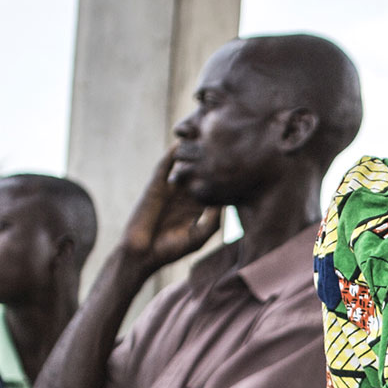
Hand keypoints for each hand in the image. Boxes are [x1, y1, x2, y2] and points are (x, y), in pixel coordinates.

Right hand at [118, 146, 221, 276]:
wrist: (143, 253)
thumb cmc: (171, 249)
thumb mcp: (198, 235)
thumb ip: (213, 219)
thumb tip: (225, 200)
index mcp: (199, 206)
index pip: (215, 185)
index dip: (226, 175)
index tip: (244, 162)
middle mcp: (186, 194)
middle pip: (201, 170)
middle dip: (211, 157)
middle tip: (228, 141)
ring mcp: (171, 188)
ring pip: (184, 165)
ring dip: (192, 151)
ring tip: (204, 135)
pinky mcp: (156, 185)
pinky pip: (164, 166)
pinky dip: (171, 154)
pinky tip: (181, 142)